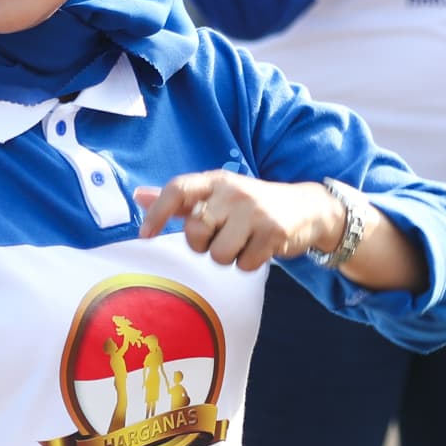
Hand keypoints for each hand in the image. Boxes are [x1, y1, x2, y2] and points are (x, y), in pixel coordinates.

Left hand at [132, 170, 336, 272]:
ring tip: (243, 242)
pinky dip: (249, 264)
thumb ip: (180, 200)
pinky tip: (260, 248)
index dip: (157, 213)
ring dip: (228, 257)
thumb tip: (138, 196)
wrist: (307, 208)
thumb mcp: (217, 195)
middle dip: (203, 244)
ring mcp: (255, 211)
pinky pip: (244, 265)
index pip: (178, 189)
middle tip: (221, 237)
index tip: (144, 235)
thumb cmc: (251, 206)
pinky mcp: (274, 231)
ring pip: (218, 254)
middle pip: (195, 231)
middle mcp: (234, 191)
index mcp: (216, 180)